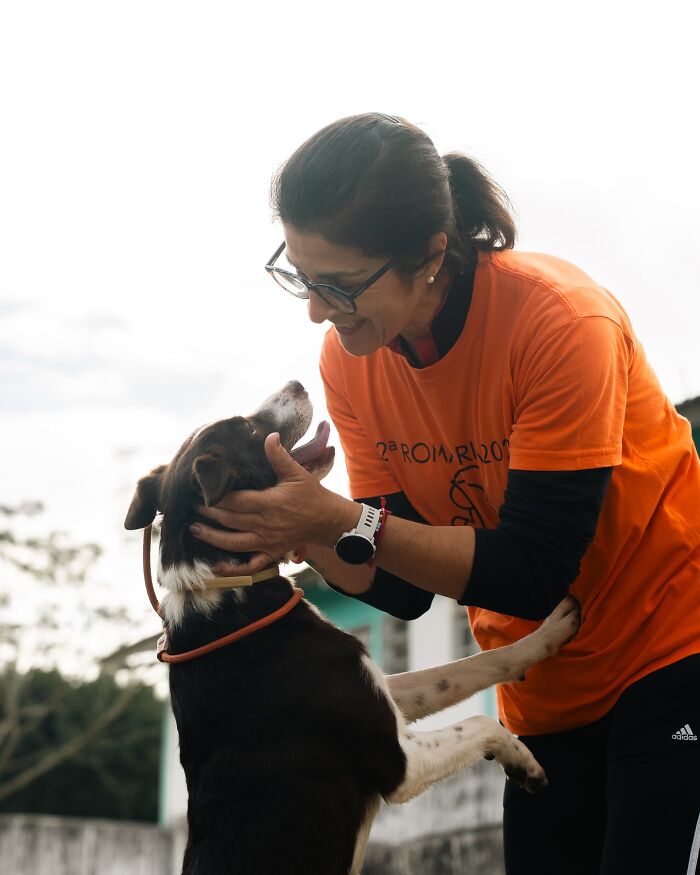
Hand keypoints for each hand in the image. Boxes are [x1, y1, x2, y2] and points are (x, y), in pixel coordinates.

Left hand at [189, 432, 357, 574]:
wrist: (329, 521)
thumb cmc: (313, 495)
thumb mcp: (297, 473)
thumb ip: (279, 456)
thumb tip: (269, 435)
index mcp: (268, 503)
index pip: (235, 500)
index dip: (216, 496)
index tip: (199, 490)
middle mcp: (264, 524)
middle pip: (229, 520)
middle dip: (208, 513)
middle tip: (190, 507)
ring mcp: (267, 541)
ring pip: (233, 543)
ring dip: (211, 538)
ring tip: (194, 530)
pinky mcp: (271, 553)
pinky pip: (250, 565)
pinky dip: (233, 568)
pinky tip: (217, 567)